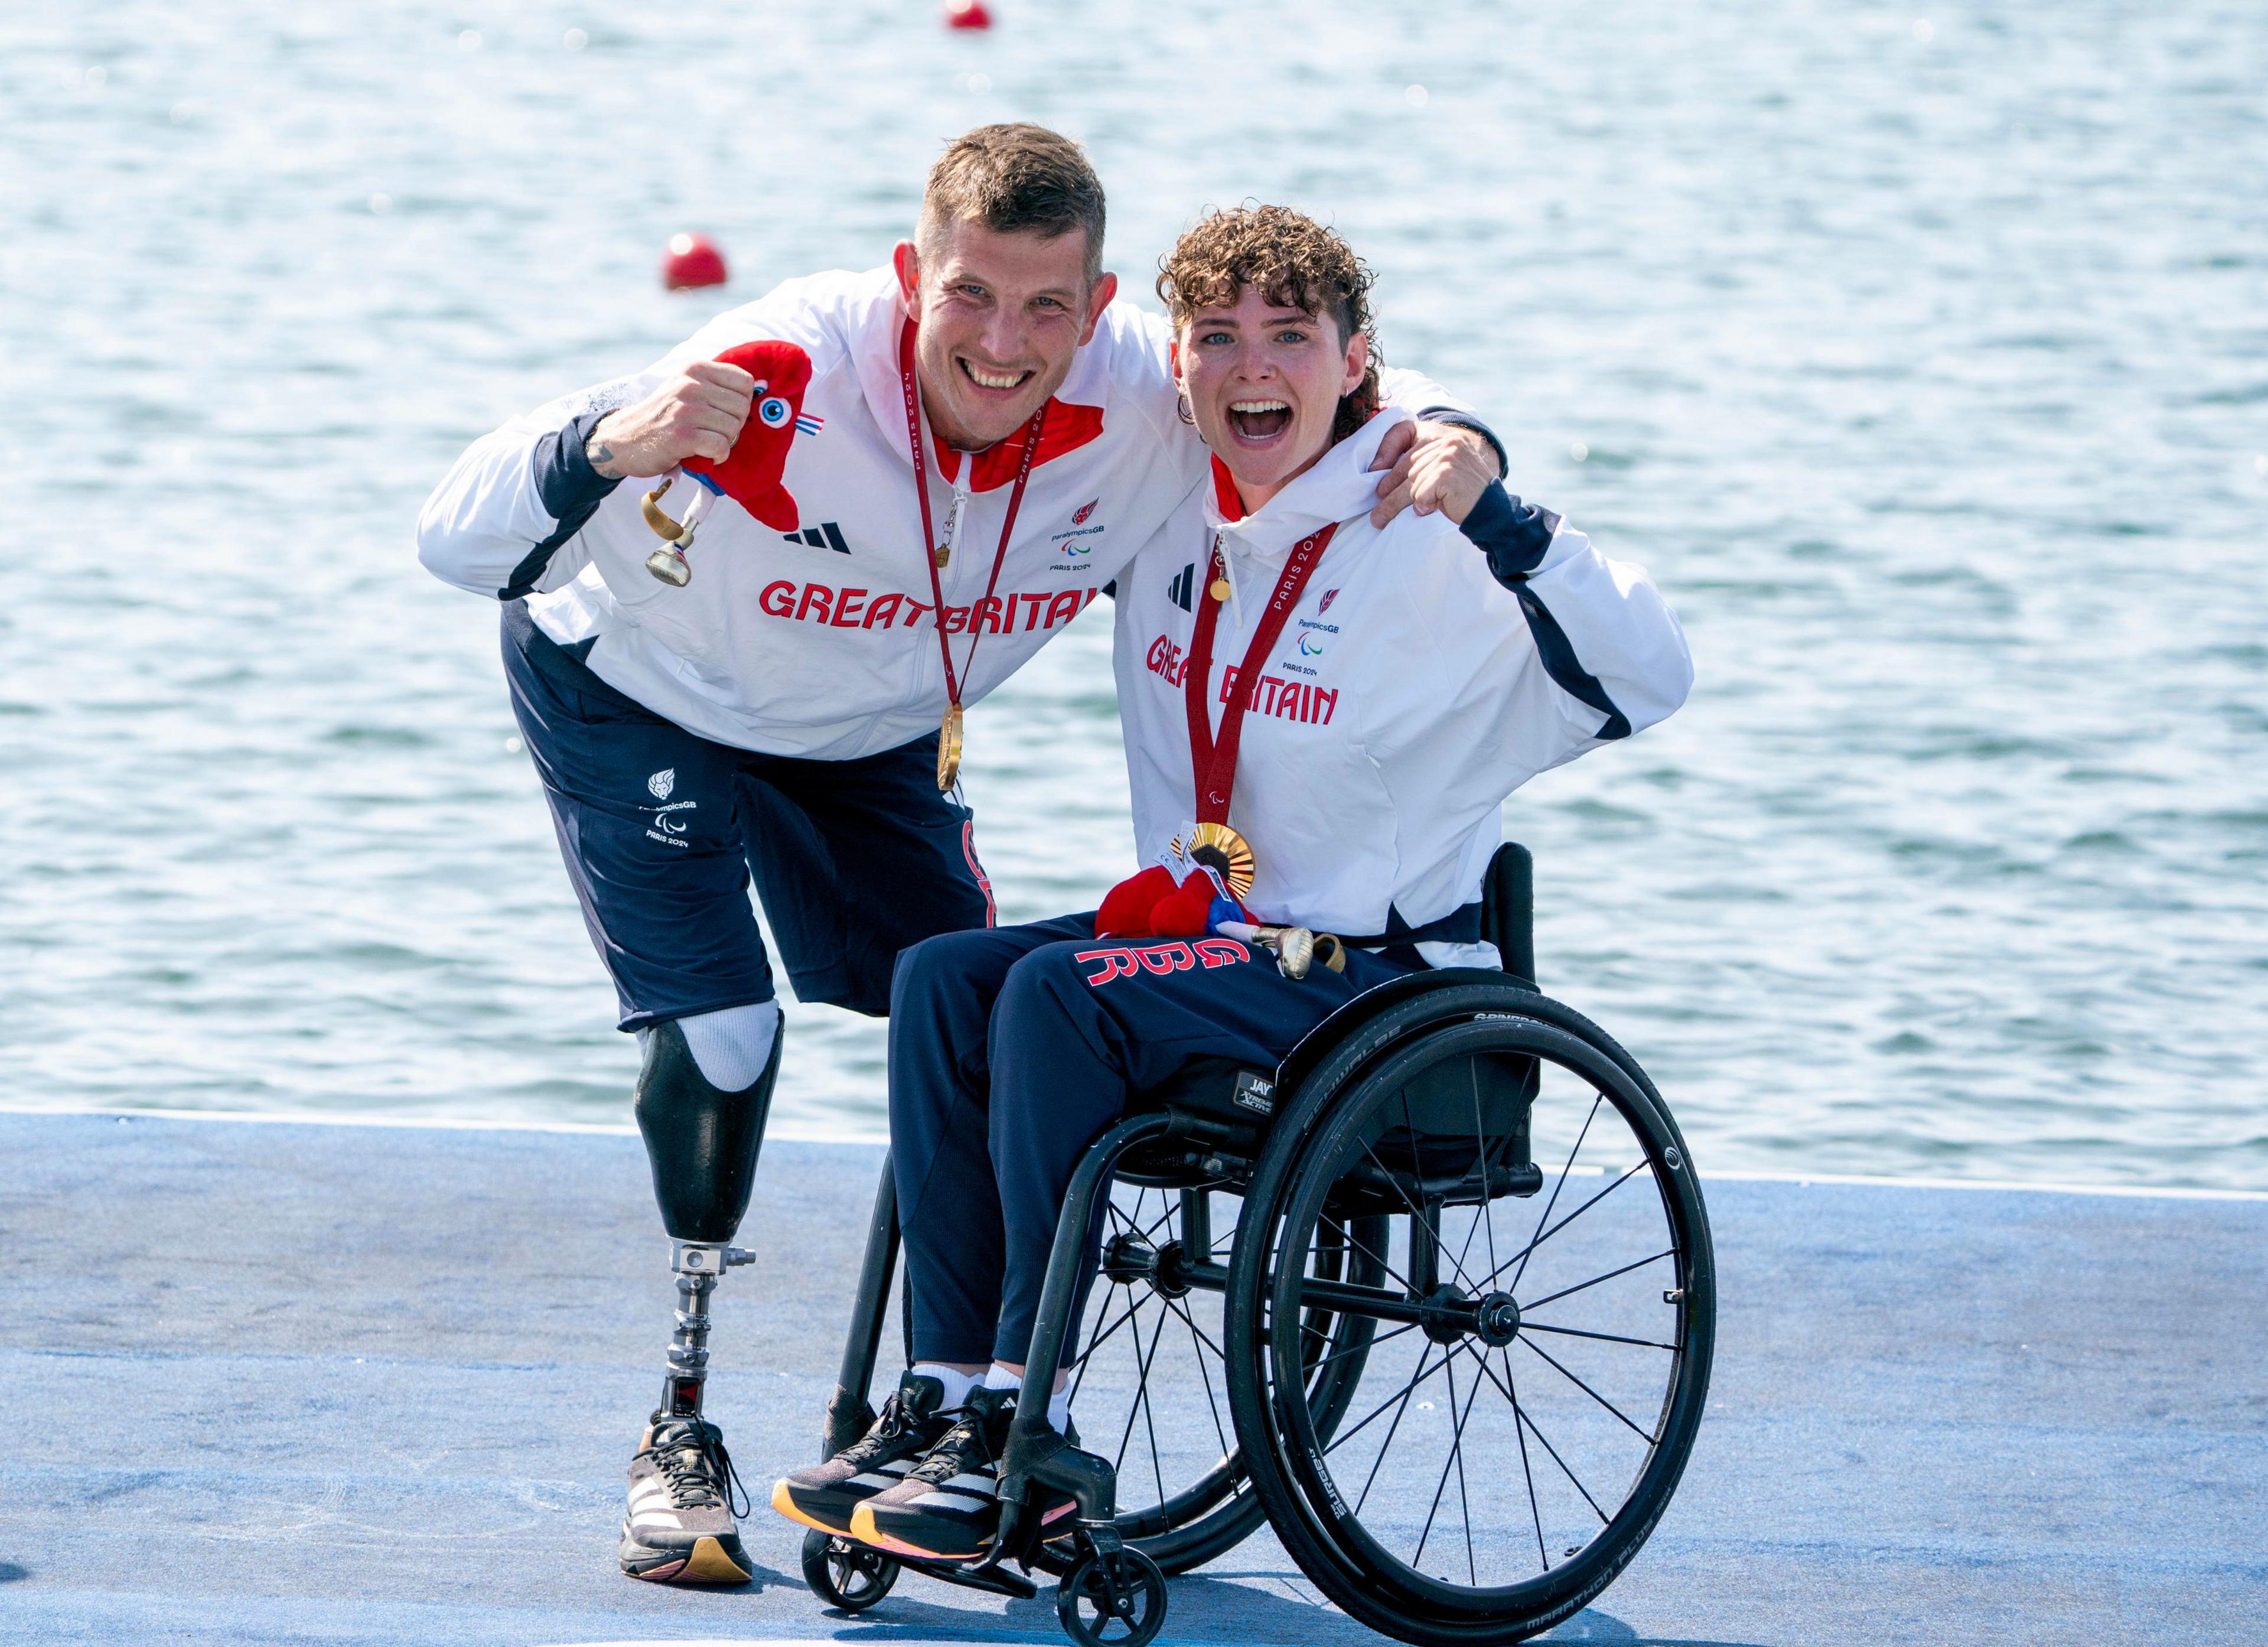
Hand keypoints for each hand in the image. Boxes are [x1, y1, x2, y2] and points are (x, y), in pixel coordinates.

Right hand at [585, 360, 755, 478]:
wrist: (624, 439)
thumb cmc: (663, 416)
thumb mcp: (685, 388)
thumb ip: (714, 385)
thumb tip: (755, 393)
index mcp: (695, 369)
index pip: (744, 381)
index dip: (742, 401)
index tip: (726, 412)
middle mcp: (690, 385)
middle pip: (742, 406)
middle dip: (734, 424)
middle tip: (714, 431)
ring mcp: (685, 410)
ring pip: (733, 427)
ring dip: (725, 442)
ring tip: (707, 442)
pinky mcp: (681, 436)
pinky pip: (720, 446)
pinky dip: (719, 456)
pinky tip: (707, 455)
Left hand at [1369, 421, 1500, 527]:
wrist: (1492, 511)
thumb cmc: (1464, 496)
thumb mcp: (1441, 476)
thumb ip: (1421, 470)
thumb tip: (1382, 484)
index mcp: (1445, 439)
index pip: (1409, 453)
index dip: (1390, 471)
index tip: (1377, 488)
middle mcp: (1447, 442)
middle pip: (1407, 469)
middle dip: (1390, 494)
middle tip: (1376, 516)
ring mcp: (1448, 455)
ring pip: (1411, 483)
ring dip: (1409, 502)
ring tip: (1408, 513)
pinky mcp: (1447, 472)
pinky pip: (1420, 493)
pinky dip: (1424, 504)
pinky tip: (1435, 507)